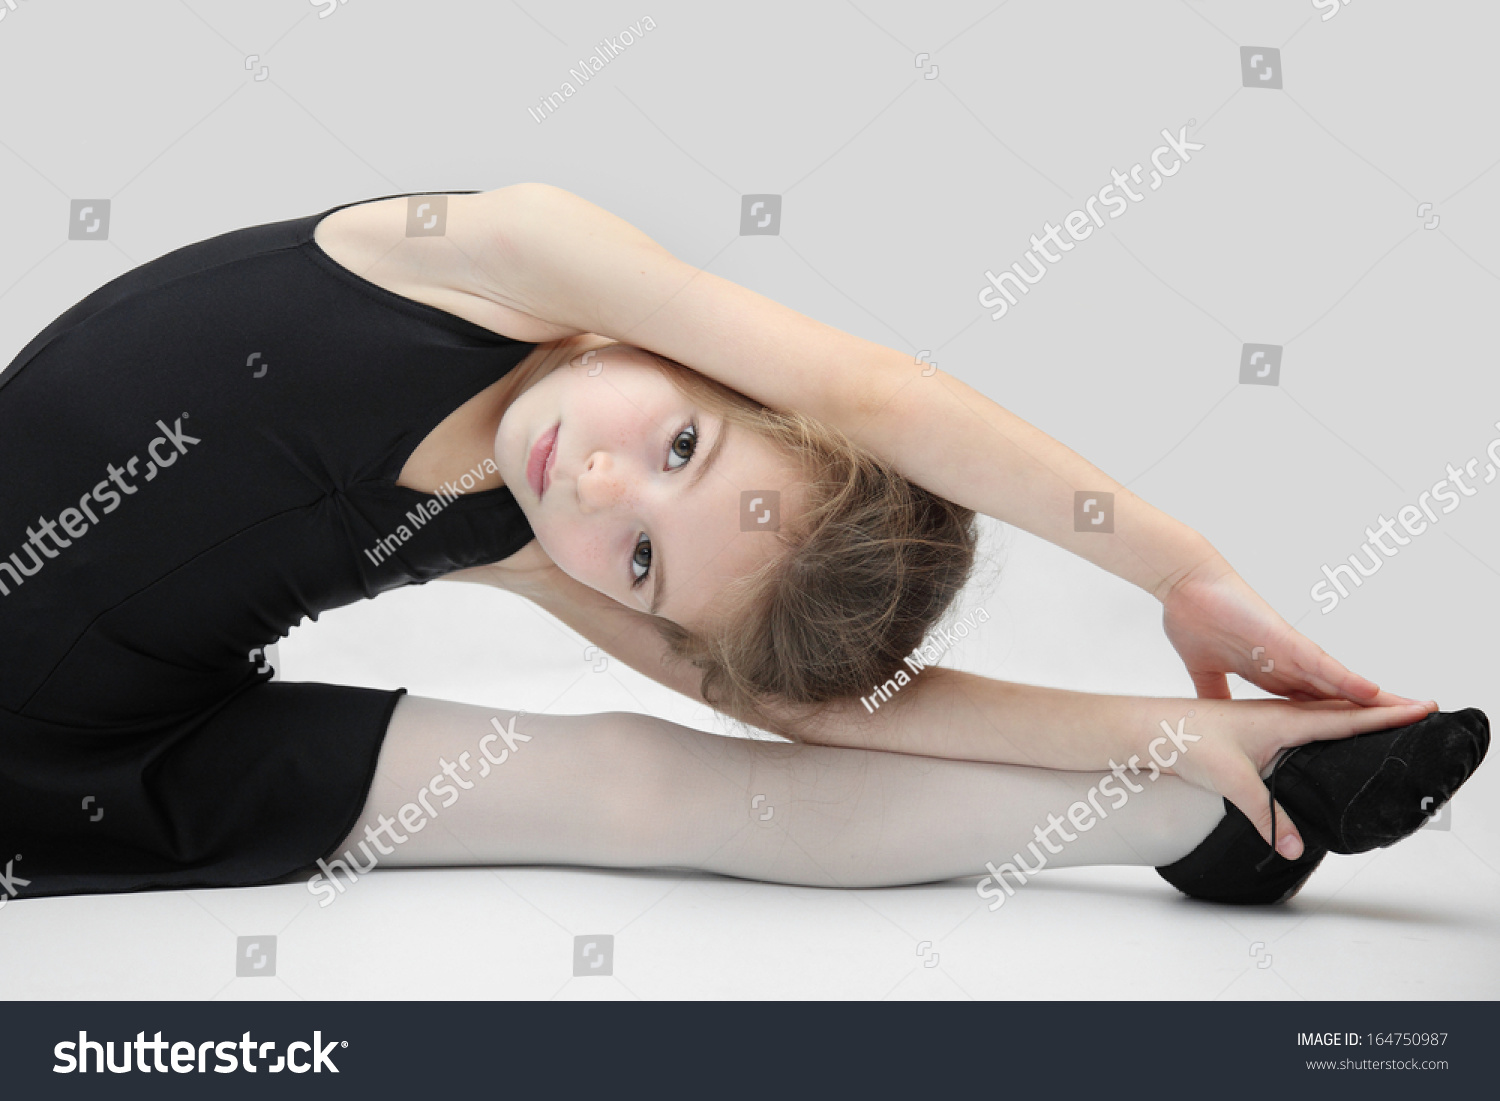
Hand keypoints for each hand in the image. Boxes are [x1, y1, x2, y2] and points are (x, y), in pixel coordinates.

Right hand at [1159, 554, 1429, 707]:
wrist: (1183, 584)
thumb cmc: (1192, 616)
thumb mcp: (1203, 671)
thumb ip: (1215, 693)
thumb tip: (1215, 715)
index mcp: (1268, 675)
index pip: (1313, 705)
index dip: (1338, 721)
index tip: (1362, 738)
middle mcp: (1285, 666)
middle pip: (1337, 696)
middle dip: (1371, 712)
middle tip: (1409, 725)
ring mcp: (1287, 653)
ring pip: (1340, 682)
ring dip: (1374, 699)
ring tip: (1409, 712)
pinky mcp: (1283, 640)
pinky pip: (1321, 664)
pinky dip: (1345, 679)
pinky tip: (1372, 693)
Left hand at [1164, 697, 1435, 856]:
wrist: (1148, 727)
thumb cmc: (1186, 741)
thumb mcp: (1232, 780)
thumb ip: (1268, 814)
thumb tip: (1297, 846)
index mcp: (1285, 719)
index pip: (1348, 718)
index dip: (1387, 714)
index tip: (1423, 707)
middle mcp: (1279, 714)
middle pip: (1340, 712)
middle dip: (1379, 712)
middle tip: (1416, 710)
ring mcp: (1264, 718)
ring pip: (1318, 715)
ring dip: (1351, 716)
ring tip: (1380, 721)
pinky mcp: (1249, 727)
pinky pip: (1296, 722)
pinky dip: (1319, 724)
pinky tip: (1316, 737)